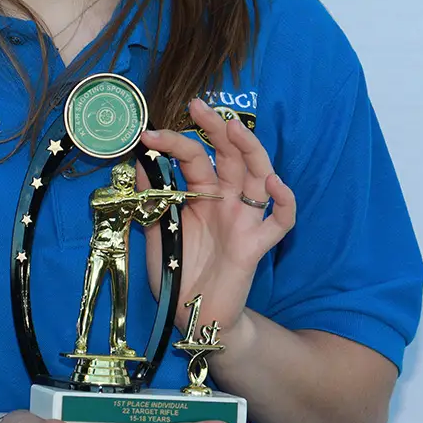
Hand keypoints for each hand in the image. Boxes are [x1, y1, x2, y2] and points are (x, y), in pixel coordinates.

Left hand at [138, 98, 295, 340]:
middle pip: (231, 156)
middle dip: (217, 129)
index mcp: (202, 196)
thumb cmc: (176, 274)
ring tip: (234, 129)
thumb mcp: (155, 232)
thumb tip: (138, 162)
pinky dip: (284, 202)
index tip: (147, 135)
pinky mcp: (255, 247)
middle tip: (199, 105)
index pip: (195, 158)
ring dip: (250, 151)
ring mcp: (243, 222)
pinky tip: (275, 184)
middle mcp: (226, 202)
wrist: (191, 317)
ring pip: (258, 177)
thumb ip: (149, 200)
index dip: (174, 143)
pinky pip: (279, 222)